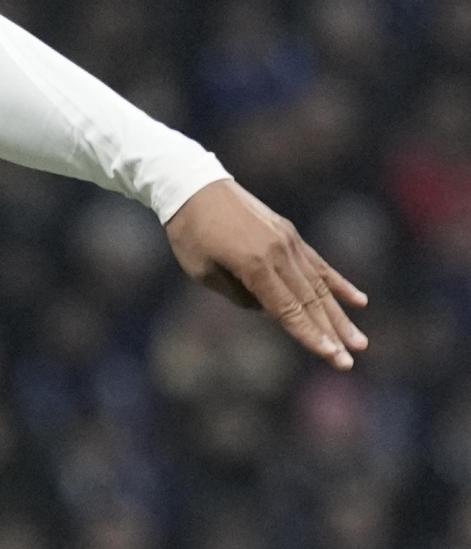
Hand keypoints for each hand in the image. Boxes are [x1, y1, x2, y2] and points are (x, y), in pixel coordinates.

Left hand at [166, 179, 369, 369]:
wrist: (192, 185)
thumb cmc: (189, 233)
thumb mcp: (202, 270)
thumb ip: (239, 295)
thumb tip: (271, 309)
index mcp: (253, 264)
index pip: (286, 309)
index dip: (308, 335)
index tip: (331, 356)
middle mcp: (277, 252)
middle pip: (308, 301)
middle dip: (330, 334)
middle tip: (348, 362)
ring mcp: (287, 241)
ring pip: (318, 285)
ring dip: (340, 316)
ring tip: (360, 342)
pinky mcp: (289, 233)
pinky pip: (318, 263)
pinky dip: (338, 283)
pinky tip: (359, 300)